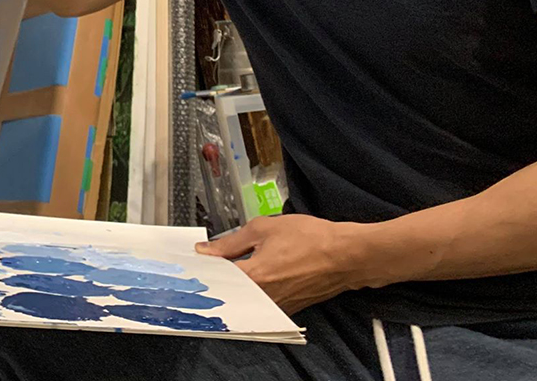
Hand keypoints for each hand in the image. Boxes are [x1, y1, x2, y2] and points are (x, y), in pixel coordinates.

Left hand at [197, 214, 374, 314]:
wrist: (346, 256)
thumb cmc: (310, 238)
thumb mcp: (264, 229)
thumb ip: (230, 242)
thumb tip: (206, 250)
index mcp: (254, 277)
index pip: (216, 279)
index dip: (201, 269)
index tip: (190, 262)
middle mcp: (263, 298)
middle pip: (228, 292)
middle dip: (213, 280)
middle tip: (203, 266)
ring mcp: (277, 306)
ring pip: (244, 299)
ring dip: (231, 286)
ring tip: (224, 270)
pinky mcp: (289, 308)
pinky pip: (261, 302)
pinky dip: (251, 291)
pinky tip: (249, 276)